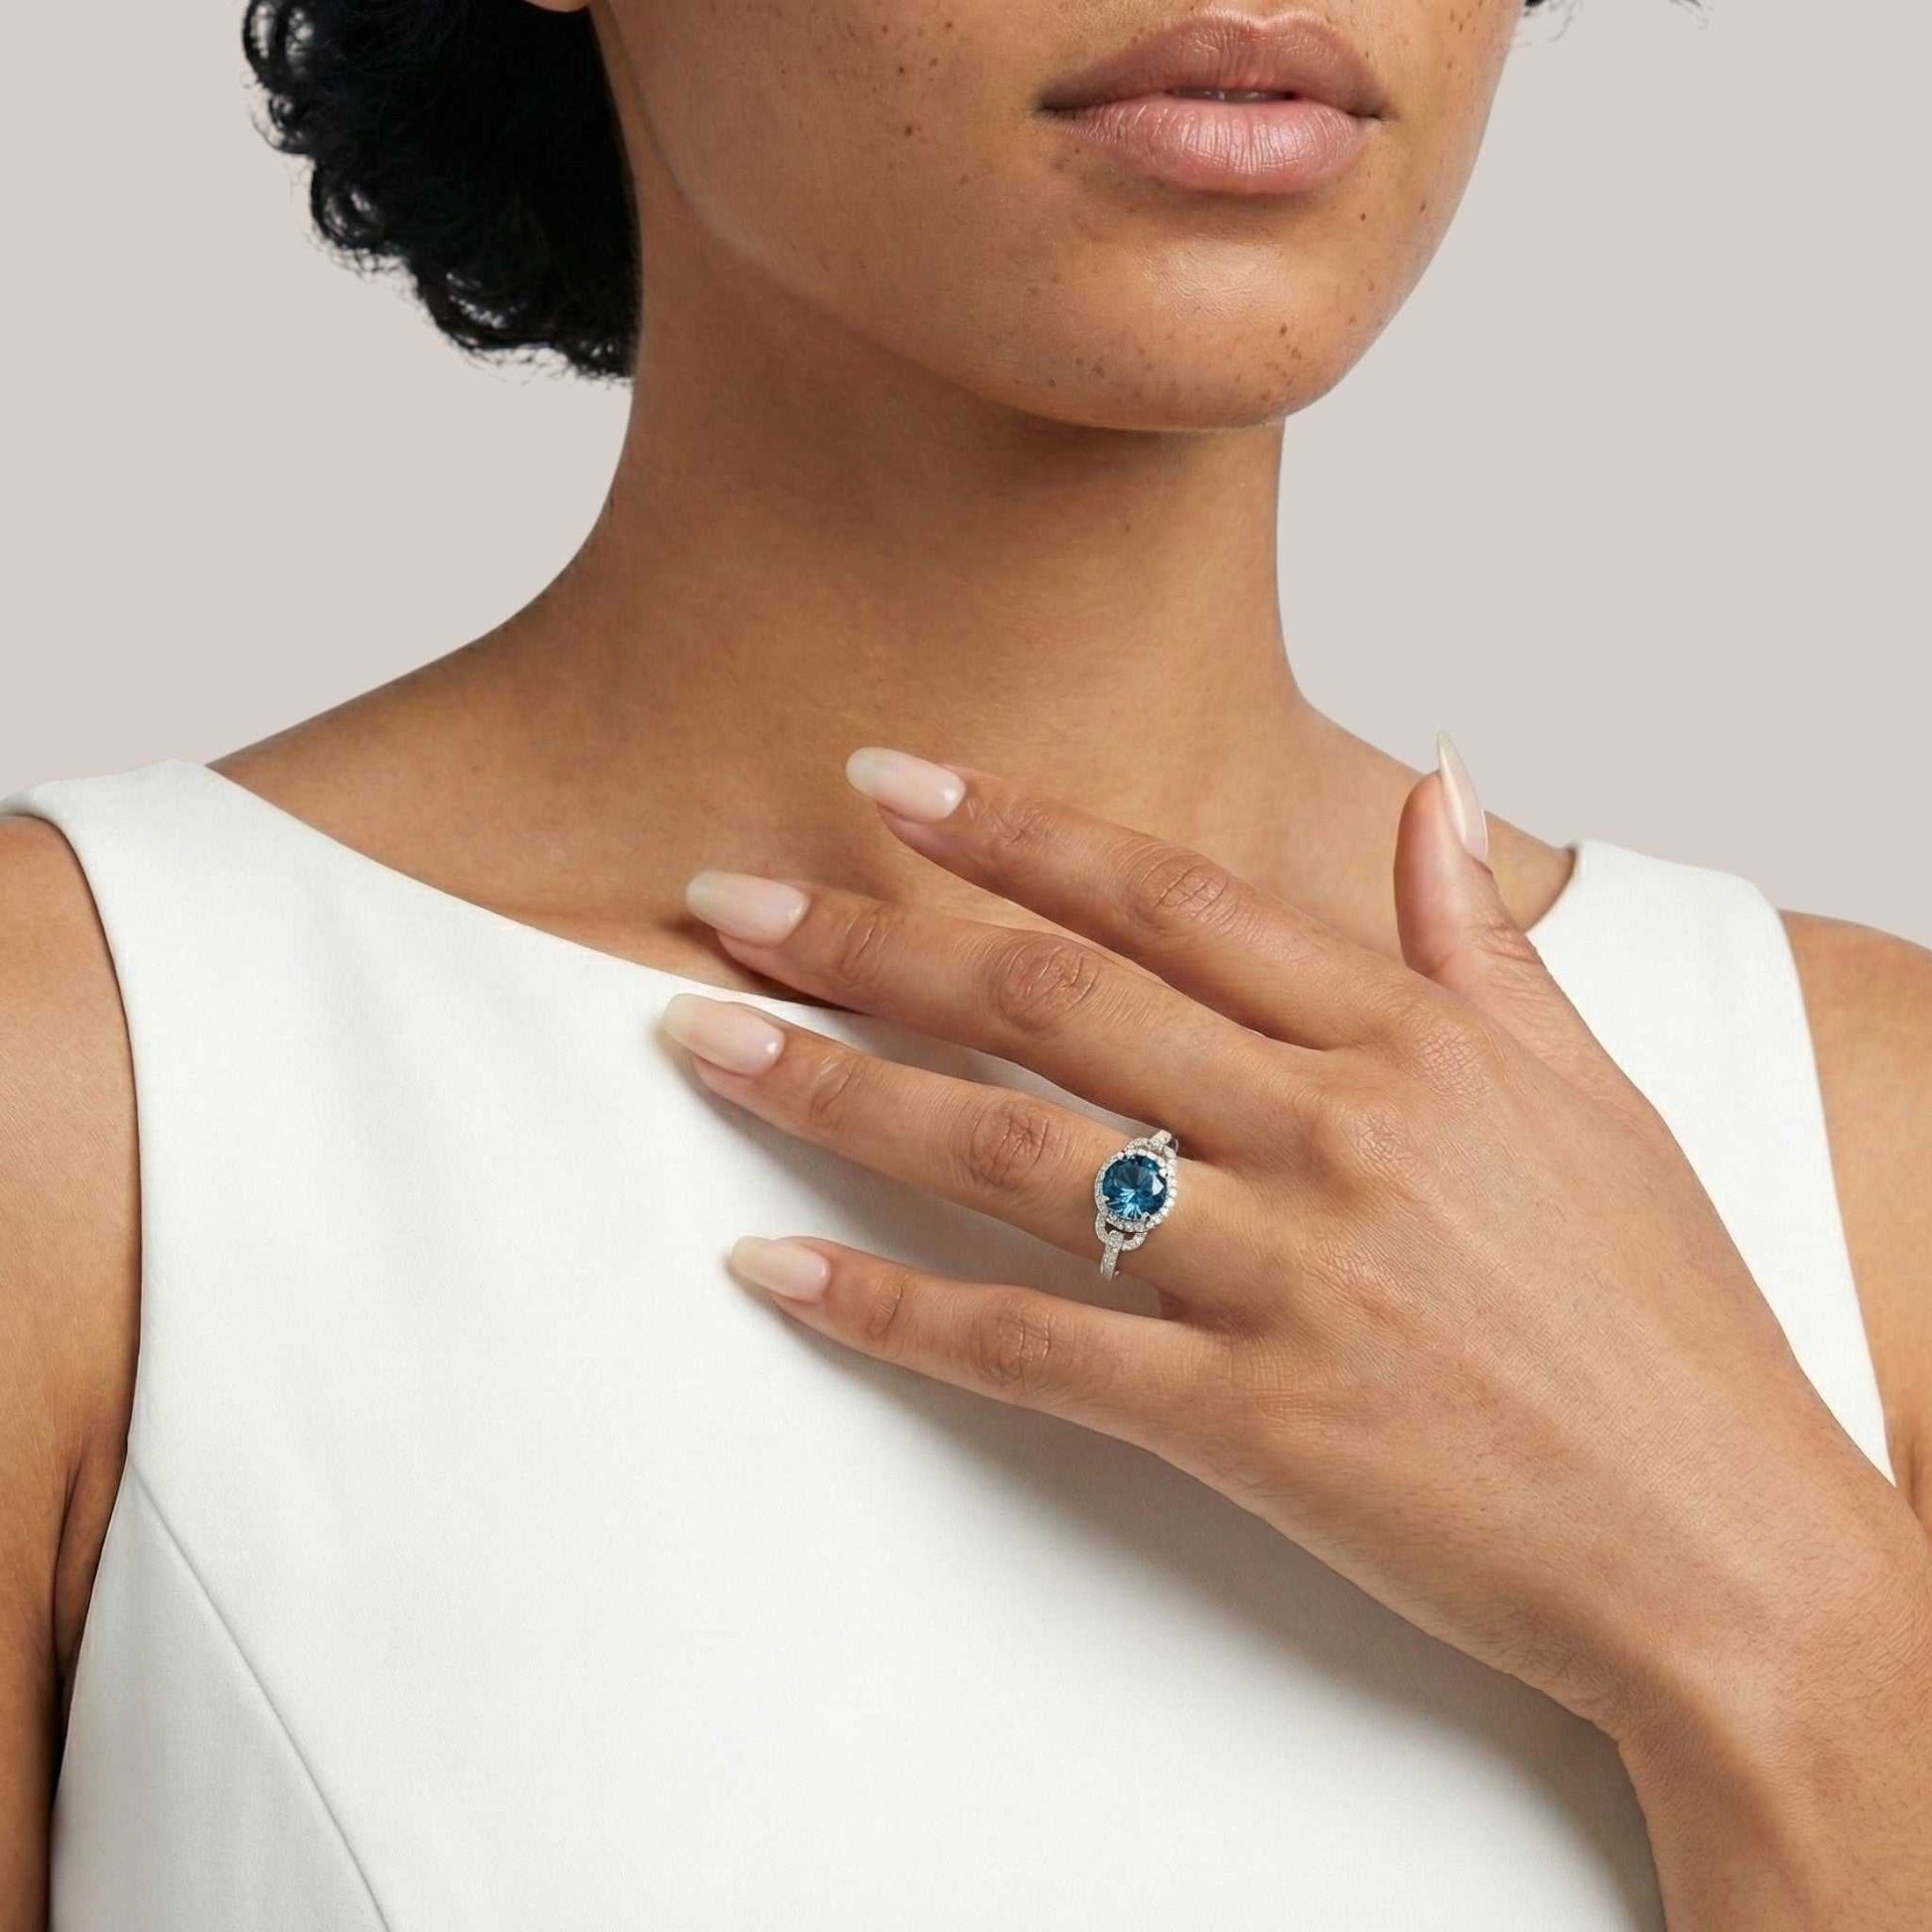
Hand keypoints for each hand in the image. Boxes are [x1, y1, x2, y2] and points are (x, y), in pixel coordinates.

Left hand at [659, 744, 1930, 1763]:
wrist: (1724, 1544)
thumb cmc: (1663, 1315)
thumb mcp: (1591, 1091)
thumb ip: (1478, 935)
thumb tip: (1431, 781)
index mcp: (1404, 1039)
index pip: (1164, 896)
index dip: (1012, 829)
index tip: (889, 782)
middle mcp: (1325, 1133)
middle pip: (1046, 1001)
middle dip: (868, 937)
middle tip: (727, 898)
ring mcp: (1278, 1276)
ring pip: (1005, 1153)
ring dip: (833, 1089)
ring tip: (703, 1040)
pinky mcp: (1245, 1419)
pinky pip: (1029, 1349)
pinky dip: (890, 1310)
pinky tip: (776, 1272)